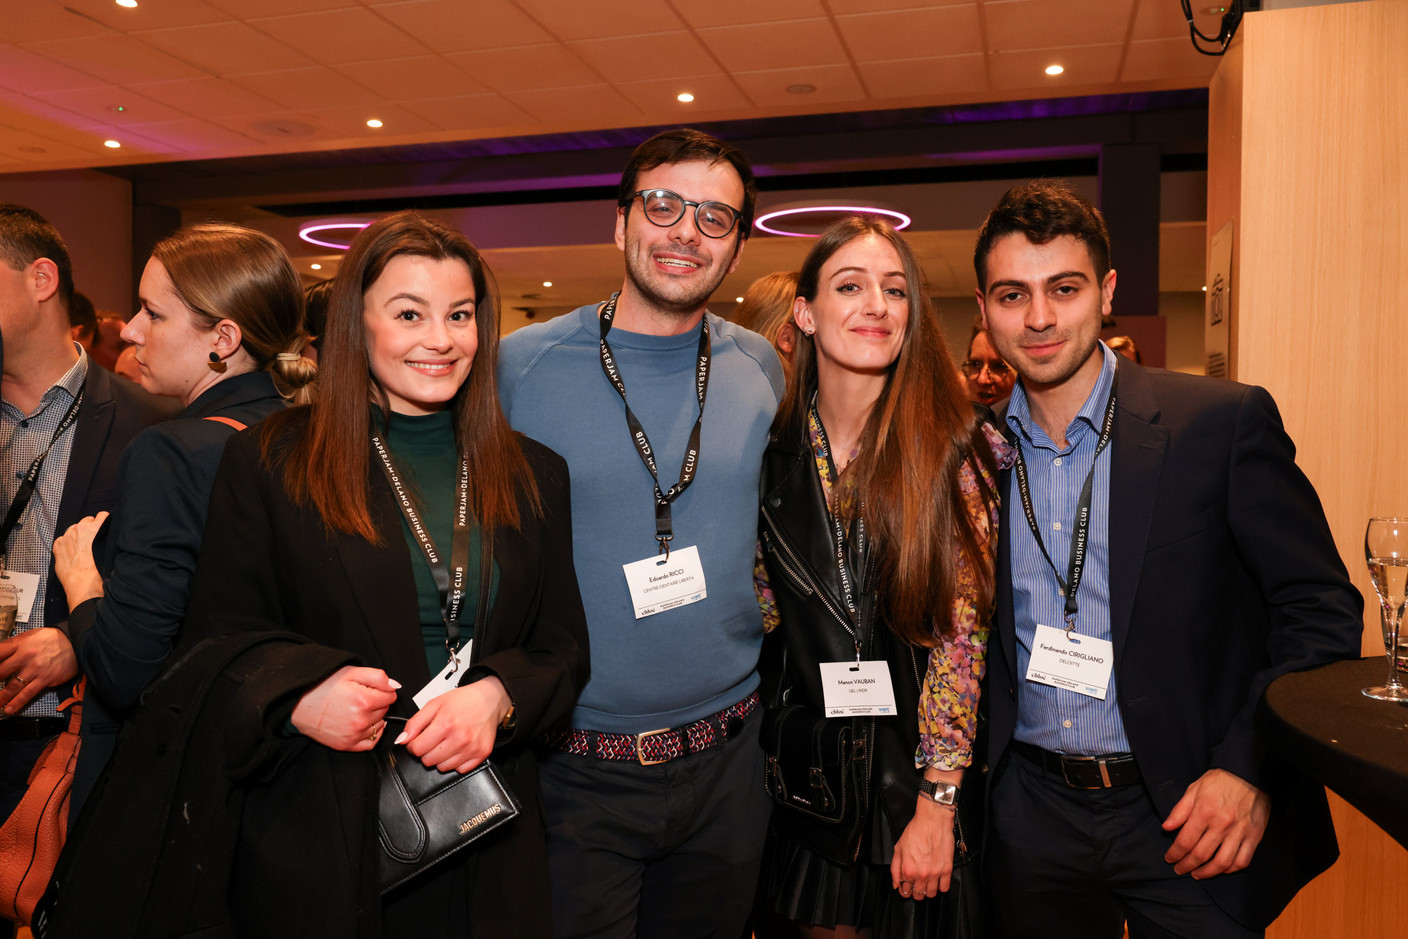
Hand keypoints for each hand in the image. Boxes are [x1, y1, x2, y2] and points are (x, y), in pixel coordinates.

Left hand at [0, 628, 78, 712]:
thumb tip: (0, 655)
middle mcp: (25, 656)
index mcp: (19, 644)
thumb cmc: (53, 639)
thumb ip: (14, 645)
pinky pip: (28, 693)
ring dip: (2, 697)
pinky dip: (17, 702)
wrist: (77, 642)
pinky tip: (9, 708)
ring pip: (12, 686)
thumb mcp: (31, 635)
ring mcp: (35, 669)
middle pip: (1, 672)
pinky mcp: (45, 679)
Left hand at [53, 512, 107, 608]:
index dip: (104, 522)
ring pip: (74, 528)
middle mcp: (80, 528)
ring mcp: (67, 536)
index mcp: (95, 528)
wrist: (82, 584)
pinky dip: (66, 543)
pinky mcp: (58, 545)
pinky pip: (63, 538)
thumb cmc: (99, 570)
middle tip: (93, 541)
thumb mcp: (110, 550)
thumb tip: (109, 536)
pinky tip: (71, 553)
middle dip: (90, 528)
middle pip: (87, 520)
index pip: (102, 515)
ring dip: (78, 535)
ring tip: (82, 548)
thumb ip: (108, 538)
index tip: (104, 528)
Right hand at [291, 666, 399, 751]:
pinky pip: (371, 743)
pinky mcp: (346, 745)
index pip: (391, 696)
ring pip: (379, 725)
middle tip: (360, 697)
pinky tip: (365, 725)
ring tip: (357, 709)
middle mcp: (361, 720)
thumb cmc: (322, 686)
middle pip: (385, 710)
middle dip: (377, 703)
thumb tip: (396, 686)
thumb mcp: (351, 672)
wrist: (298, 703)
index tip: (371, 688)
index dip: (382, 690)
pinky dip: (372, 734)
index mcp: (364, 700)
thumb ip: (378, 677)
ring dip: (374, 718)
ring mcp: (354, 735)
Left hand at [395, 675, 510, 773]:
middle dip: (426, 751)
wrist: (490, 700)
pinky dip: (456, 761)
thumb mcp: (434, 704)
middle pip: (428, 761)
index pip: (417, 749)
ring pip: (442, 768)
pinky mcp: (481, 754)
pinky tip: (458, 747)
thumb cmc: (463, 700)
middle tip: (434, 739)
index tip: (418, 740)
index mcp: (445, 724)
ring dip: (440, 757)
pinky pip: (459, 769)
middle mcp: (460, 738)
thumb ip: (415, 723)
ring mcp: (471, 748)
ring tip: (447, 742)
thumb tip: (402, 740)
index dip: (413, 745)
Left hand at [891, 780, 958, 901]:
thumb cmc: (916, 830)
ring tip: (927, 884)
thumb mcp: (898, 848)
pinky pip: (945, 888)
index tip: (907, 886)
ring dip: (928, 891)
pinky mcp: (947, 870)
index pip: (904, 890)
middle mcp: (921, 873)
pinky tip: (938, 881)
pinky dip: (941, 887)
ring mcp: (935, 873)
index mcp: (907, 869)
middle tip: (917, 885)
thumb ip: (895, 868)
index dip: (905, 889)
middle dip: (916, 892)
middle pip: (918, 895)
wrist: (933, 820)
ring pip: (931, 894)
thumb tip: (896, 883)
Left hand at [1161, 768, 1270, 878]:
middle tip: (1179, 870)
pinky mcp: (1254, 836)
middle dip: (1187, 865)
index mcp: (1204, 812)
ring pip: (1222, 862)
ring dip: (1207, 873)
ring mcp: (1240, 832)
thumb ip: (1180, 810)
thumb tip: (1167, 827)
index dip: (1175, 854)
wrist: (1249, 773)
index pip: (1185, 841)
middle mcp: (1222, 824)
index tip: (1169, 859)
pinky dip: (1230, 869)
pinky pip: (1243, 860)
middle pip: (1201, 854)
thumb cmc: (1220, 780)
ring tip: (1197, 874)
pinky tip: (1220, 869)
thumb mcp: (1194, 789)